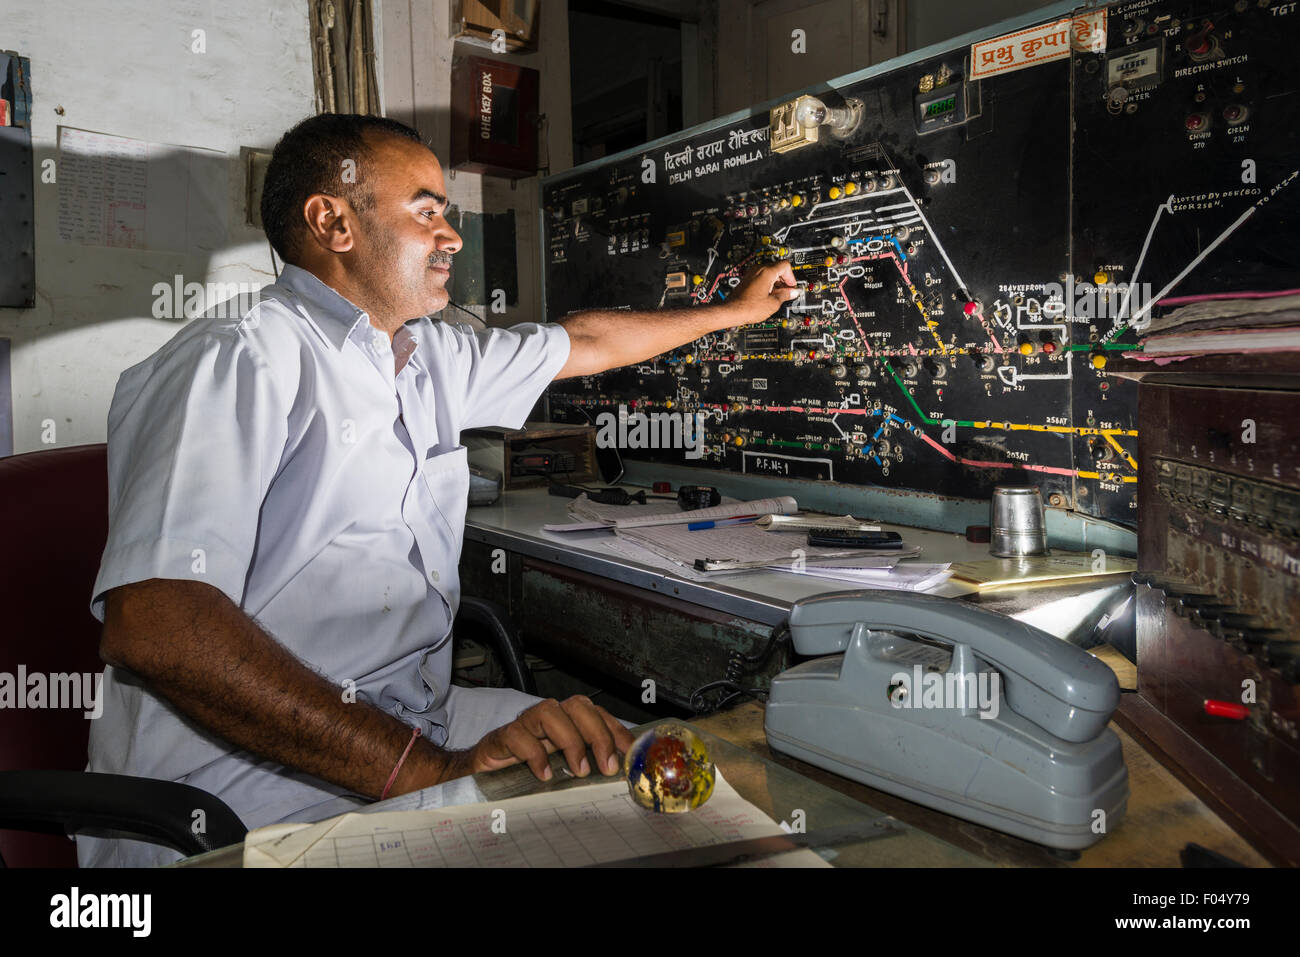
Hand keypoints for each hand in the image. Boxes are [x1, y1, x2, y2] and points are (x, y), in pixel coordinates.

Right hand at [467, 695, 635, 780]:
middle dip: (598, 735)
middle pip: (578, 706)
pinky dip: (535, 754)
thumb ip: (587, 764)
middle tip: (606, 767)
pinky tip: (545, 775)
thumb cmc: (527, 768)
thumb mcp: (562, 766)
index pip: (596, 713)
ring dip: (570, 741)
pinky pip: (519, 736)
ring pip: (550, 712)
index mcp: (567, 720)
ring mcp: (526, 724)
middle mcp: (549, 716)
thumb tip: (619, 775)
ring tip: (579, 771)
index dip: (615, 730)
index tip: (630, 753)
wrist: (484, 773)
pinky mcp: (503, 737)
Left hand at [725, 260, 799, 324]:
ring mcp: (752, 274)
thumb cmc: (748, 307)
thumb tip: (792, 293)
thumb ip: (785, 295)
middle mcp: (758, 269)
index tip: (792, 287)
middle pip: (778, 268)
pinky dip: (768, 284)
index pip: (785, 265)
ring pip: (769, 272)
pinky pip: (761, 277)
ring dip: (776, 282)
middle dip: (784, 280)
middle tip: (787, 292)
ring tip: (777, 296)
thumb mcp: (773, 303)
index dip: (791, 277)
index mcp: (767, 272)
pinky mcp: (747, 280)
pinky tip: (768, 296)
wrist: (731, 311)